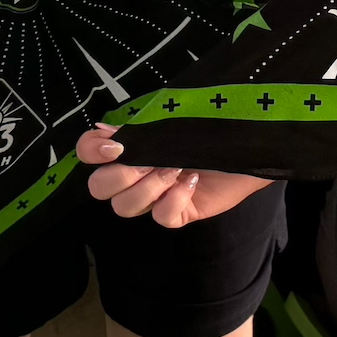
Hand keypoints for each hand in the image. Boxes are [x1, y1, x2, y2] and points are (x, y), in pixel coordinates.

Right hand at [75, 124, 272, 228]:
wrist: (249, 140)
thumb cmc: (211, 124)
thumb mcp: (174, 118)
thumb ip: (138, 126)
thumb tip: (103, 130)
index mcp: (130, 148)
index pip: (87, 153)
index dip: (90, 152)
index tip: (115, 147)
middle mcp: (135, 175)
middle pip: (99, 188)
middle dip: (121, 176)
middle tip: (151, 161)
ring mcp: (155, 197)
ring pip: (125, 208)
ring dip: (149, 187)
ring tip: (176, 168)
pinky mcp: (178, 214)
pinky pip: (162, 218)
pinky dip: (174, 200)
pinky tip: (191, 181)